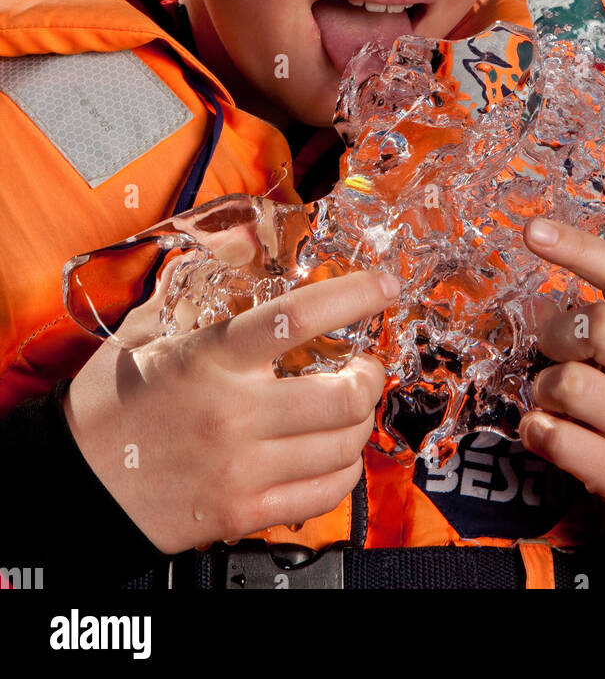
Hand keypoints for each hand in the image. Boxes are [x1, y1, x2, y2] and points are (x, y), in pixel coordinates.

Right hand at [63, 265, 399, 554]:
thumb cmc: (115, 401)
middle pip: (341, 397)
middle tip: (366, 366)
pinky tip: (333, 452)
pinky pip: (323, 494)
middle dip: (371, 377)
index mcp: (210, 360)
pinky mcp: (243, 513)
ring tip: (350, 408)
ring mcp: (241, 471)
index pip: (297, 319)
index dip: (352, 297)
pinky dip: (343, 471)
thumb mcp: (147, 329)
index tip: (384, 286)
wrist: (78, 483)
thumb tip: (242, 233)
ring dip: (361, 424)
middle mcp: (232, 415)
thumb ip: (198, 281)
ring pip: (341, 448)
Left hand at [519, 217, 604, 560]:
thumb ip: (602, 331)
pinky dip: (536, 432)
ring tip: (552, 404)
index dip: (578, 247)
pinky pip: (559, 440)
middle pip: (601, 325)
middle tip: (555, 356)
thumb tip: (535, 304)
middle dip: (557, 335)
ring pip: (572, 384)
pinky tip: (546, 435)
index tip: (532, 229)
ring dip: (543, 391)